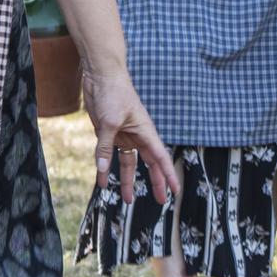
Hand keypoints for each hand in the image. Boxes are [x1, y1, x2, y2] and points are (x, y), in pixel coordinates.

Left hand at [81, 66, 179, 205]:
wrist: (100, 75)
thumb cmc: (112, 93)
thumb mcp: (108, 122)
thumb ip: (106, 146)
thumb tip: (102, 170)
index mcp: (145, 131)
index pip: (161, 158)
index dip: (169, 175)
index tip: (176, 191)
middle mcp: (137, 136)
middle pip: (149, 164)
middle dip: (155, 182)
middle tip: (160, 201)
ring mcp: (124, 135)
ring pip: (129, 163)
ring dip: (128, 180)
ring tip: (128, 199)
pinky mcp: (110, 133)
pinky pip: (110, 155)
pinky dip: (106, 168)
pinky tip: (102, 181)